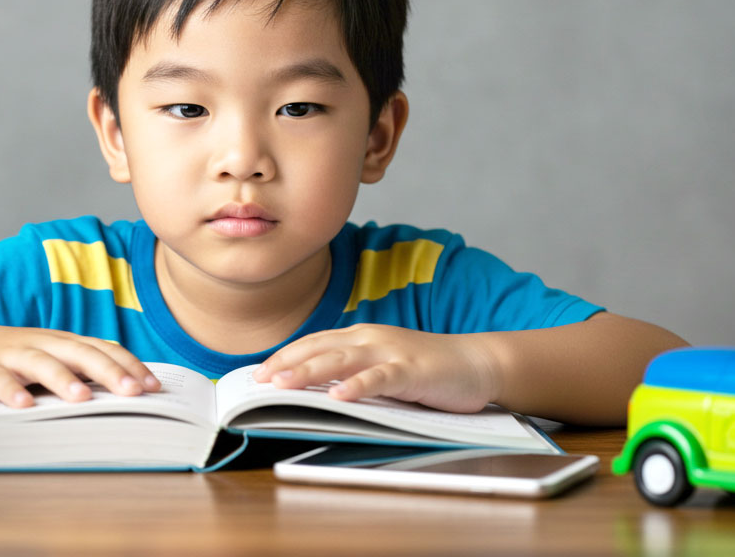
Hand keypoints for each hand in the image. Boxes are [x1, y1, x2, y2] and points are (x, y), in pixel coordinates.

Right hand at [0, 325, 160, 407]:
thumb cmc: (13, 357)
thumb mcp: (50, 359)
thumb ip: (81, 370)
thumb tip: (127, 391)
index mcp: (63, 343)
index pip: (103, 350)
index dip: (129, 367)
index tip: (153, 387)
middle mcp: (43, 345)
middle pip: (80, 354)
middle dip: (109, 373)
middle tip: (133, 393)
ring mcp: (13, 355)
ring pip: (42, 365)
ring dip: (63, 381)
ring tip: (82, 399)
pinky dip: (11, 392)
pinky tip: (23, 407)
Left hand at [252, 324, 502, 413]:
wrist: (476, 362)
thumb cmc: (426, 369)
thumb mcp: (381, 367)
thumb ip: (352, 373)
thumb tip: (312, 391)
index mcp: (360, 338)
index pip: (313, 344)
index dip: (284, 356)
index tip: (257, 373)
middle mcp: (371, 339)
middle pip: (320, 349)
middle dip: (286, 364)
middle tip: (258, 380)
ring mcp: (392, 352)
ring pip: (343, 360)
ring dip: (310, 372)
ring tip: (284, 385)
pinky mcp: (413, 370)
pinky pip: (381, 378)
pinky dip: (359, 386)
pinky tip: (340, 396)